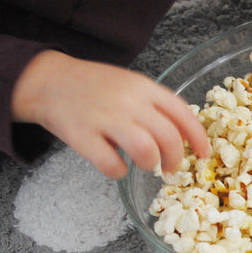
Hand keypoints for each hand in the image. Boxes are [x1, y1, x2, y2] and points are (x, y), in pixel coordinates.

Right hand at [11, 50, 210, 178]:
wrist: (47, 81)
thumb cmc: (93, 87)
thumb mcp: (130, 84)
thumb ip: (155, 105)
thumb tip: (184, 134)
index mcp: (144, 87)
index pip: (182, 113)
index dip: (198, 137)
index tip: (203, 154)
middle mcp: (128, 101)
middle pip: (168, 137)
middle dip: (176, 158)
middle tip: (170, 167)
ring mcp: (104, 118)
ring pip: (145, 151)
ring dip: (149, 164)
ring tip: (144, 164)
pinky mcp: (82, 136)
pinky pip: (111, 165)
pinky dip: (118, 171)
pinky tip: (116, 166)